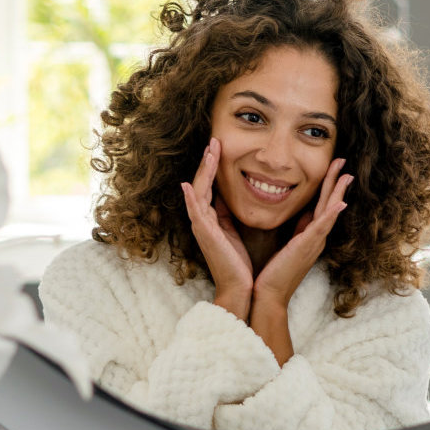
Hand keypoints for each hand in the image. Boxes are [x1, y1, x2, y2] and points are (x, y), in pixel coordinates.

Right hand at [181, 138, 252, 318]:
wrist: (240, 288)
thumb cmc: (239, 264)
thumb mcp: (235, 232)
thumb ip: (229, 214)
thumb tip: (231, 197)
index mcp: (211, 219)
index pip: (209, 186)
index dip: (212, 167)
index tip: (219, 147)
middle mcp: (203, 220)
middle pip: (201, 183)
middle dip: (207, 162)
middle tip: (214, 141)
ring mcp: (201, 227)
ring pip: (198, 191)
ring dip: (203, 171)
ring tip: (209, 151)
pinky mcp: (205, 235)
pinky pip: (196, 211)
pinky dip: (192, 197)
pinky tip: (189, 184)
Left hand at [251, 158, 351, 309]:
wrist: (268, 295)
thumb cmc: (272, 272)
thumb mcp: (285, 243)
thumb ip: (293, 228)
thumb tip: (295, 211)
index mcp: (310, 235)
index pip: (321, 205)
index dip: (327, 186)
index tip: (332, 168)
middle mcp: (316, 237)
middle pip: (329, 203)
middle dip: (336, 182)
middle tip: (342, 161)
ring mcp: (314, 242)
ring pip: (329, 211)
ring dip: (338, 192)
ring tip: (346, 174)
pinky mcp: (307, 247)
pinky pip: (322, 227)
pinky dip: (331, 214)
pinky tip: (340, 202)